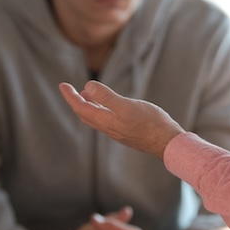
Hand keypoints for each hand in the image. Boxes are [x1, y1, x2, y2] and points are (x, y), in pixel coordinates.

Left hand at [59, 81, 183, 158]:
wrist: (167, 144)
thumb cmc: (151, 124)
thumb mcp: (127, 106)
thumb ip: (107, 97)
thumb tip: (87, 87)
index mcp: (106, 121)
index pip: (81, 108)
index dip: (70, 96)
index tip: (62, 85)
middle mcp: (108, 128)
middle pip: (85, 114)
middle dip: (75, 101)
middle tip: (68, 89)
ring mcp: (117, 131)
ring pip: (95, 118)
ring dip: (87, 105)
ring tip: (83, 94)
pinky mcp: (126, 131)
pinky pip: (105, 120)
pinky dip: (99, 110)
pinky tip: (107, 105)